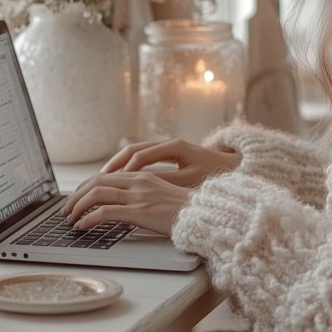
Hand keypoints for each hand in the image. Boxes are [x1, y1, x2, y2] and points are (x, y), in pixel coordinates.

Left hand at [63, 172, 190, 235]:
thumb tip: (123, 205)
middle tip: (66, 209)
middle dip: (76, 195)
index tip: (77, 198)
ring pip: (96, 194)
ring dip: (78, 206)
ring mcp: (138, 195)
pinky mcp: (139, 211)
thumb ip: (143, 195)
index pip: (105, 176)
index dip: (86, 186)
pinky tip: (82, 226)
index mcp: (143, 176)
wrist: (204, 215)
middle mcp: (138, 182)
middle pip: (96, 182)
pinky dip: (88, 218)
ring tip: (70, 219)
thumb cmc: (186, 211)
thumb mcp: (162, 196)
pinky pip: (105, 211)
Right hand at [100, 138, 238, 187]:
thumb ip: (168, 183)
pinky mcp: (169, 155)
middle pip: (132, 150)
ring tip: (102, 180)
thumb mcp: (192, 181)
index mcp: (174, 147)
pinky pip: (142, 158)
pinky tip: (118, 180)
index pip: (141, 156)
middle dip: (113, 166)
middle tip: (96, 181)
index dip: (125, 171)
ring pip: (135, 153)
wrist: (235, 168)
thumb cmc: (216, 175)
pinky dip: (128, 167)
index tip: (111, 185)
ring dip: (118, 166)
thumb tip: (146, 188)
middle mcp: (168, 144)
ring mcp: (167, 148)